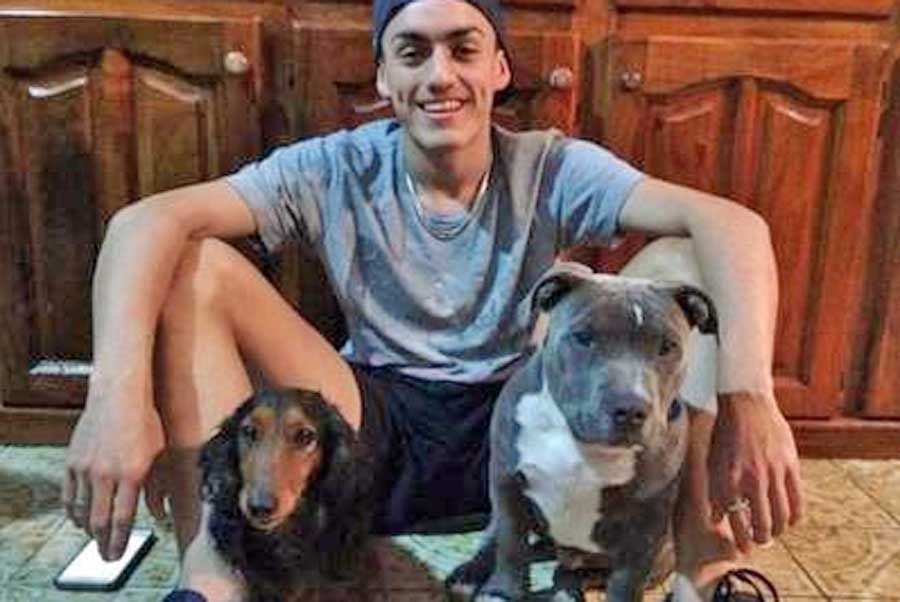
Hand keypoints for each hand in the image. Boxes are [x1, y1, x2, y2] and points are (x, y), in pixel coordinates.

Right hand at [62, 378, 164, 560]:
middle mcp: (106, 474)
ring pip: (81, 511)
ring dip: (87, 529)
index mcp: (132, 474)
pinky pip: (68, 495)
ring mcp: (86, 468)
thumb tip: (161, 514)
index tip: (117, 556)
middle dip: (102, 542)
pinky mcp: (72, 461)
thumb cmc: (145, 421)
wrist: (118, 394)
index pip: (123, 519)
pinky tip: (79, 518)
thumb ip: (160, 487)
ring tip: (96, 537)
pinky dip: (73, 511)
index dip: (119, 542)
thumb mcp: (161, 453)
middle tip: (106, 556)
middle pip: (99, 521)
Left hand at [707, 392, 802, 552]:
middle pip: (763, 526)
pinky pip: (797, 501)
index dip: (742, 541)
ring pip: (782, 517)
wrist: (746, 405)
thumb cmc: (725, 434)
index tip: (744, 548)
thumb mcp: (711, 463)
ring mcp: (773, 474)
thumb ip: (714, 492)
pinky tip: (789, 519)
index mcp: (728, 480)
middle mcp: (751, 480)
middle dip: (762, 540)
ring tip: (773, 531)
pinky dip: (794, 516)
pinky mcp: (790, 467)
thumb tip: (716, 518)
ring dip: (778, 530)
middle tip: (760, 541)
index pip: (737, 523)